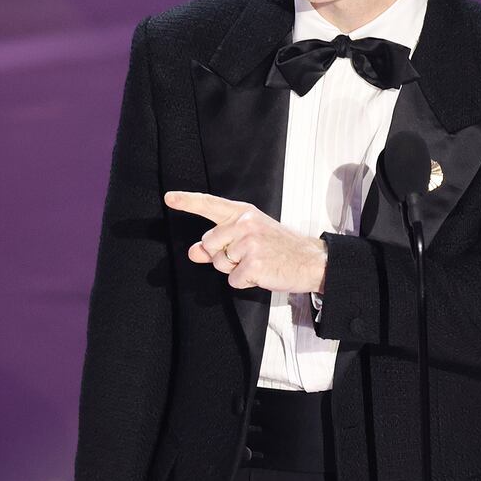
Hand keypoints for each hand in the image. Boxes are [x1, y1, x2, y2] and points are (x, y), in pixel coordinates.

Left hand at [164, 191, 327, 293]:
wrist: (311, 260)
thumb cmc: (281, 247)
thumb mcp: (250, 237)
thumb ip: (219, 242)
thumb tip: (194, 251)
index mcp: (244, 213)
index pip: (210, 204)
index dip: (187, 201)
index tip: (169, 198)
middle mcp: (245, 224)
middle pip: (208, 245)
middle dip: (221, 256)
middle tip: (249, 255)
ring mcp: (249, 244)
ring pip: (220, 265)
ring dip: (235, 270)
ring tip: (258, 262)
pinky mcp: (253, 264)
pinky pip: (232, 280)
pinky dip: (245, 282)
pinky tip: (263, 272)